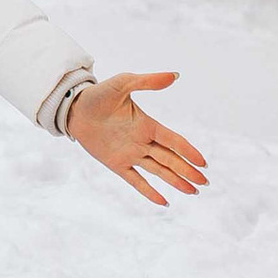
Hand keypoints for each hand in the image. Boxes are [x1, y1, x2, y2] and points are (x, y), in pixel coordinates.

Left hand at [66, 70, 207, 208]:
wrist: (74, 108)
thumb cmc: (99, 95)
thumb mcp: (124, 84)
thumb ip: (148, 81)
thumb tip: (175, 75)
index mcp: (147, 124)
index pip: (173, 141)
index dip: (188, 151)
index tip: (203, 163)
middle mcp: (142, 141)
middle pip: (170, 159)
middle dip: (188, 171)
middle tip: (204, 183)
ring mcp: (130, 154)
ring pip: (158, 171)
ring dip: (176, 181)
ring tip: (192, 192)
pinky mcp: (116, 163)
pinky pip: (136, 180)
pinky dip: (149, 191)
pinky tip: (163, 202)